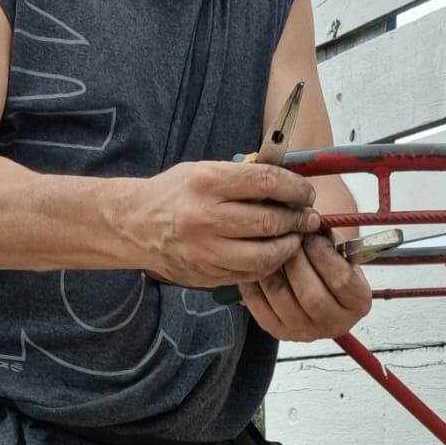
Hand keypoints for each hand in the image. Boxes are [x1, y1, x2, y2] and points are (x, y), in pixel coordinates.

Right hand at [135, 160, 321, 288]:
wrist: (135, 224)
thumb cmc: (176, 193)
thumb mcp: (204, 170)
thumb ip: (243, 176)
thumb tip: (290, 181)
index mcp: (207, 182)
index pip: (266, 182)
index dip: (295, 189)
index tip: (307, 193)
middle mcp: (204, 217)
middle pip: (269, 221)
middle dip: (298, 220)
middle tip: (309, 219)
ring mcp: (205, 250)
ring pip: (265, 255)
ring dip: (289, 247)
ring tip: (296, 238)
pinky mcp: (206, 274)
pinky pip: (250, 274)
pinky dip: (269, 265)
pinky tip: (275, 254)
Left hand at [238, 232, 372, 341]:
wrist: (318, 286)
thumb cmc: (330, 264)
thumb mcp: (340, 251)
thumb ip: (330, 240)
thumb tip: (309, 222)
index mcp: (358, 304)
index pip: (341, 280)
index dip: (323, 253)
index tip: (312, 234)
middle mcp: (335, 324)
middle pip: (312, 296)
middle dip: (296, 261)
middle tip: (288, 239)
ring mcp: (305, 332)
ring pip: (282, 299)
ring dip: (272, 268)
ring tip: (270, 247)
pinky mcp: (278, 332)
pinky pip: (259, 305)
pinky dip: (254, 281)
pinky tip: (256, 263)